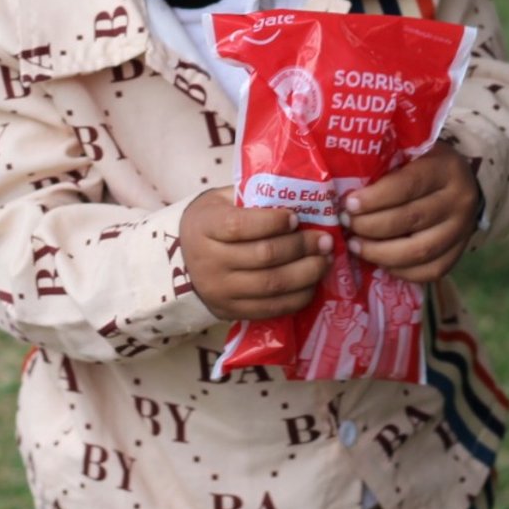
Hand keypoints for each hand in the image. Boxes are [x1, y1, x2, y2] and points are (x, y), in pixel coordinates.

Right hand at [180, 188, 331, 321]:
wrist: (183, 260)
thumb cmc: (213, 222)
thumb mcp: (223, 200)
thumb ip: (253, 196)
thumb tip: (301, 196)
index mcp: (204, 227)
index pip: (240, 226)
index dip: (273, 222)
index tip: (296, 217)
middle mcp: (208, 262)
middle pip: (263, 256)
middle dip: (301, 247)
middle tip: (324, 240)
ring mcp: (219, 291)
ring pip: (272, 285)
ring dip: (307, 273)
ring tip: (325, 260)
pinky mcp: (231, 312)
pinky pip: (271, 309)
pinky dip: (298, 297)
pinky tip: (312, 283)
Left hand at [340, 142, 479, 282]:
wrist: (462, 182)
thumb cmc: (423, 164)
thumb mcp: (410, 152)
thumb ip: (385, 163)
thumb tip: (343, 184)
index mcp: (445, 168)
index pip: (408, 185)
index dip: (375, 198)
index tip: (349, 205)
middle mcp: (459, 200)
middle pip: (411, 219)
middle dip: (371, 226)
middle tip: (347, 224)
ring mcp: (462, 230)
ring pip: (419, 250)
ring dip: (381, 252)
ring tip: (355, 246)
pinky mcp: (459, 253)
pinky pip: (431, 271)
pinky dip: (401, 271)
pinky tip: (379, 262)